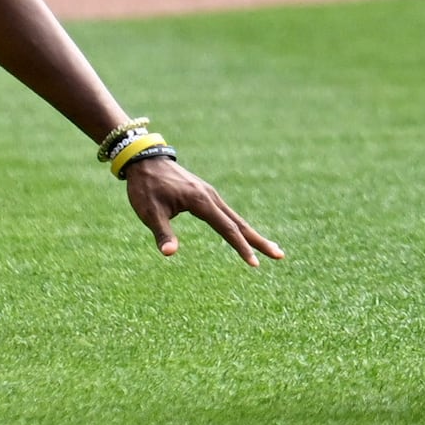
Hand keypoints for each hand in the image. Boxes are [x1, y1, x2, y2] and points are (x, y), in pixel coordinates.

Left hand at [121, 151, 284, 262]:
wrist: (145, 160)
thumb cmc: (146, 187)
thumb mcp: (149, 212)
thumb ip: (162, 233)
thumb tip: (169, 253)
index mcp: (201, 201)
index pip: (227, 229)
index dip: (241, 247)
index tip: (255, 263)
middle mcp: (211, 197)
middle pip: (240, 223)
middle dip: (260, 241)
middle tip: (280, 255)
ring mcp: (211, 195)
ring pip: (236, 218)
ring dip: (253, 234)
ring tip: (269, 248)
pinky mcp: (206, 195)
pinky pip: (228, 214)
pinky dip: (240, 226)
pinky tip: (244, 234)